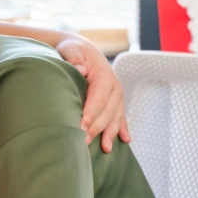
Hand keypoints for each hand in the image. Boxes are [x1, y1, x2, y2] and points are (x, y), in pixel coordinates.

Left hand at [55, 37, 130, 152]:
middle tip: (82, 143)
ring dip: (110, 134)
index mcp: (105, 77)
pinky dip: (122, 129)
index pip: (98, 99)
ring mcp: (117, 95)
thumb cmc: (74, 50)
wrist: (83, 48)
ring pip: (116, 117)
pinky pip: (121, 117)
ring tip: (105, 150)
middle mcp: (115, 87)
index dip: (90, 115)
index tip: (80, 128)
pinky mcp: (116, 101)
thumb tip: (80, 69)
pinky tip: (125, 141)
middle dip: (96, 129)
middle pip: (107, 112)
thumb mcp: (71, 50)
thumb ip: (74, 58)